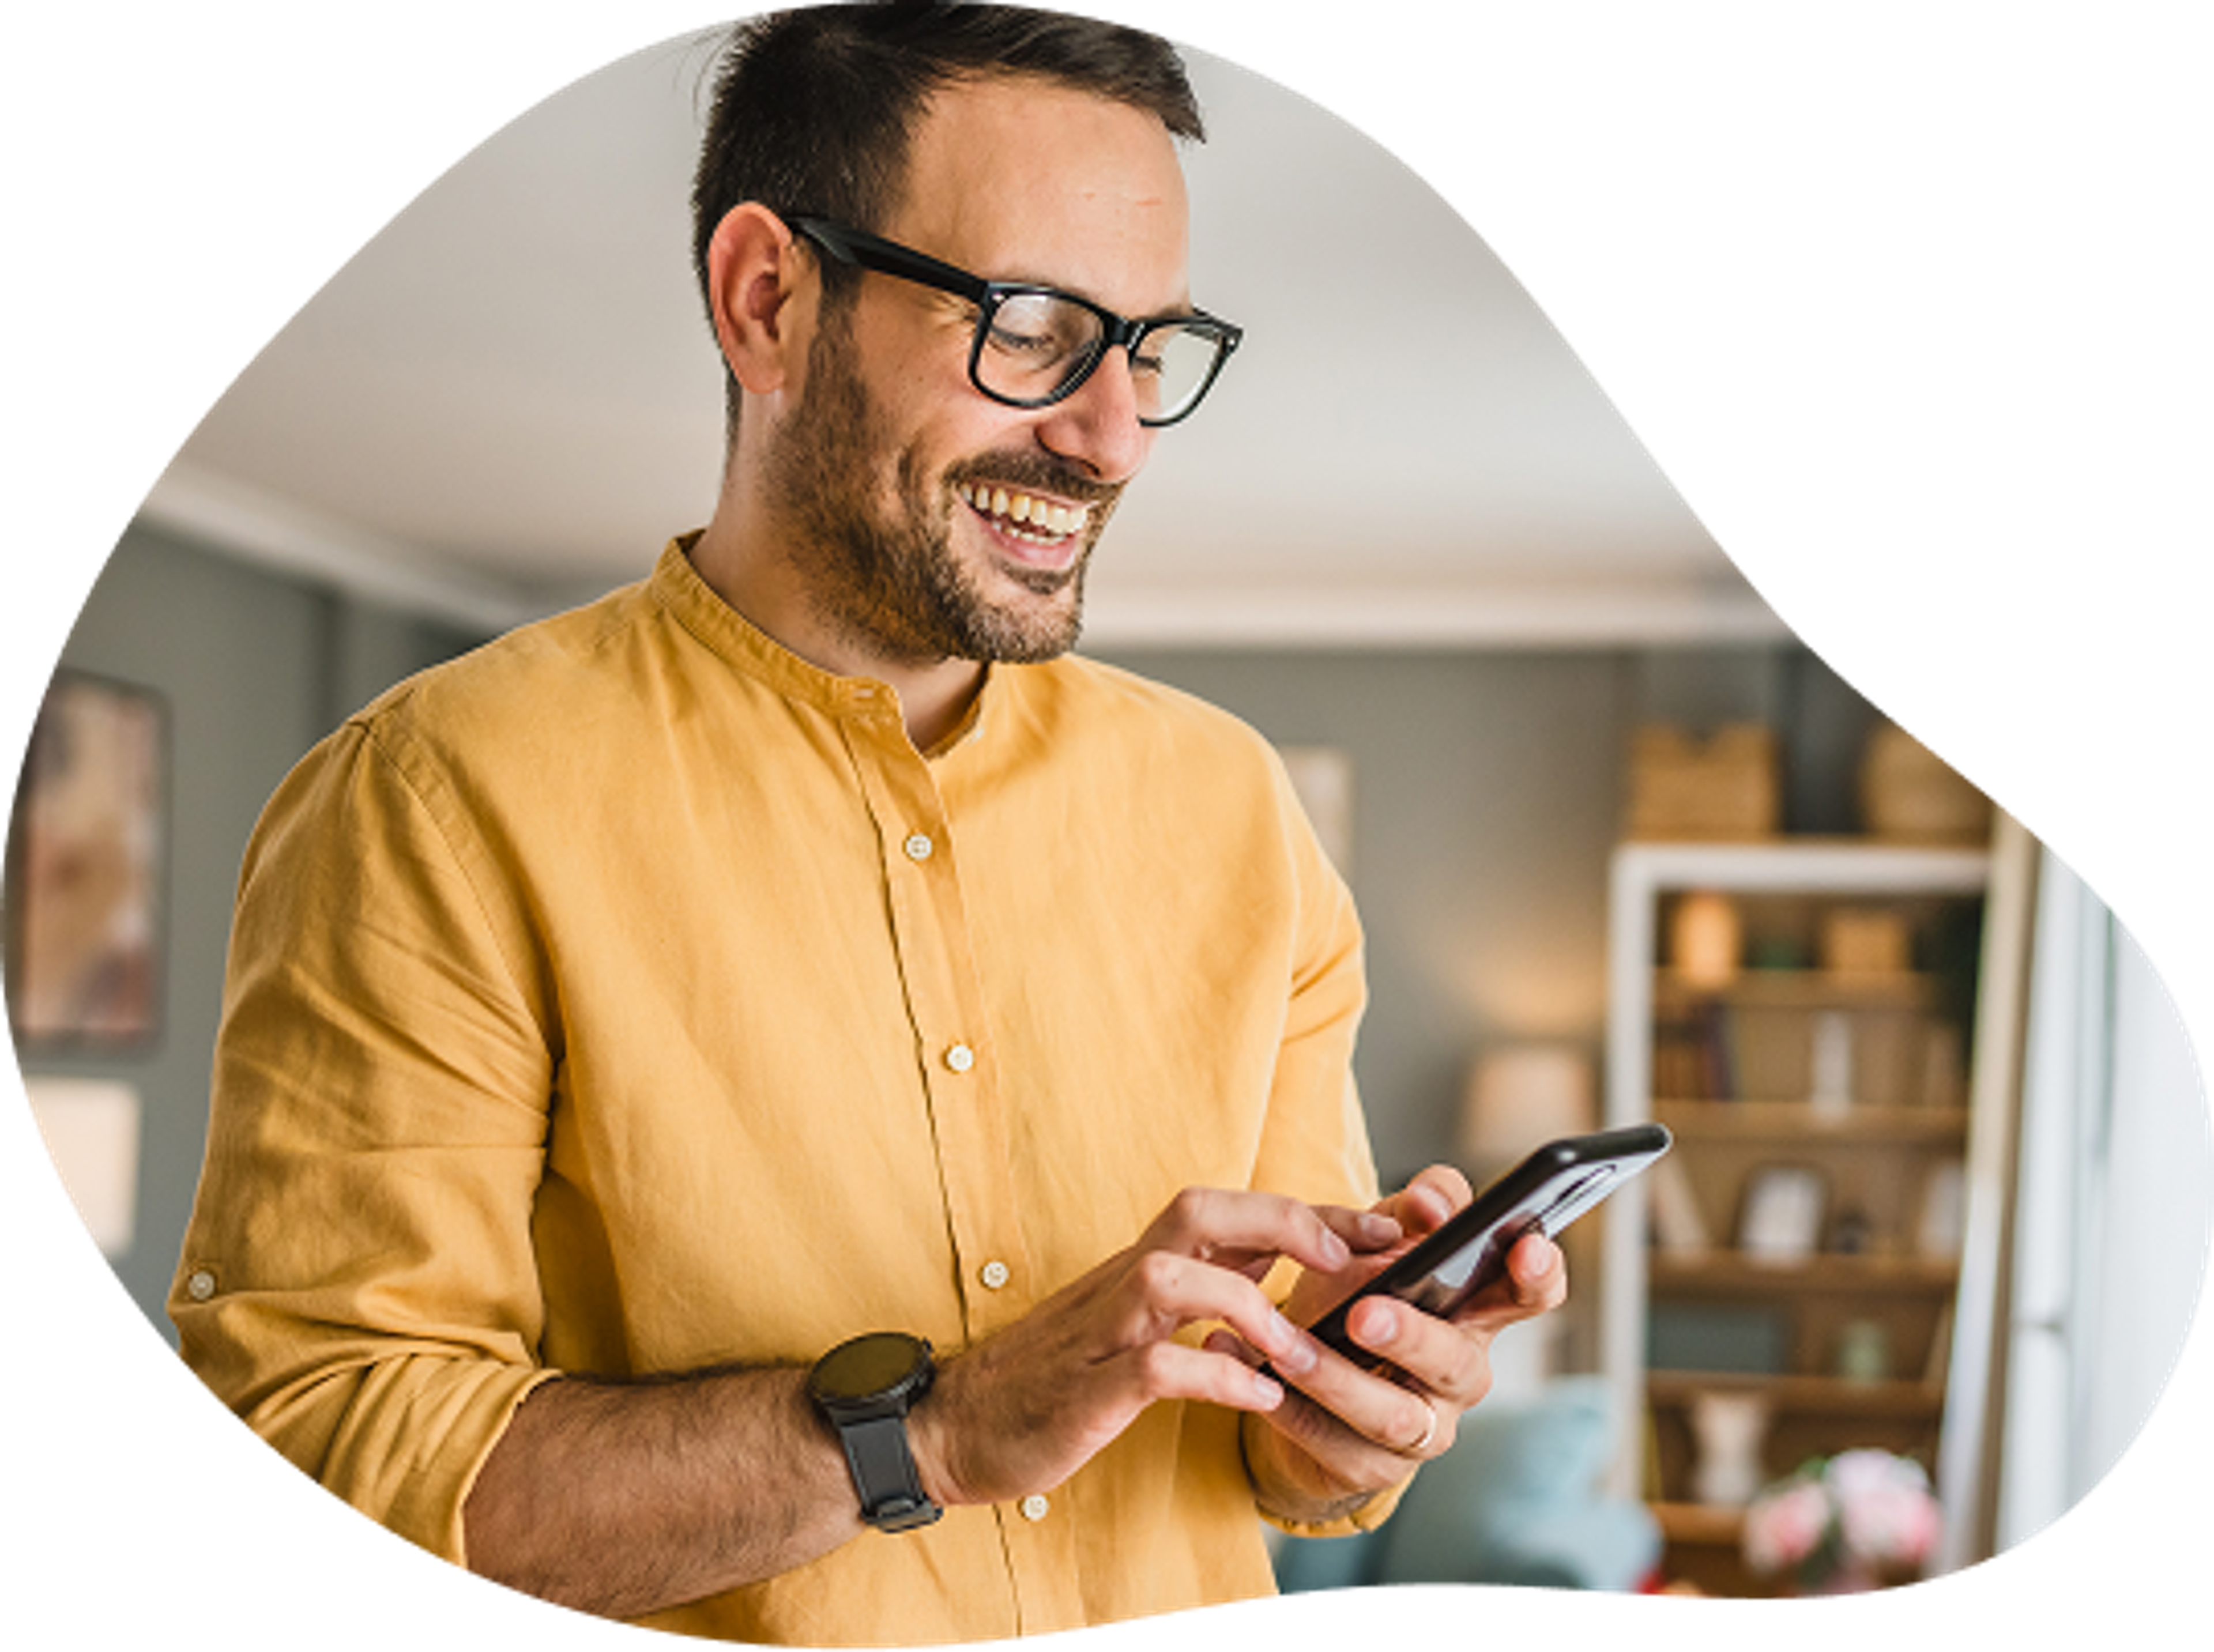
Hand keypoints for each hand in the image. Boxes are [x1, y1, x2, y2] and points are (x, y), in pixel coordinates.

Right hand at [908, 1187, 1397, 1510]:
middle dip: (1284, 1219)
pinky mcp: (1085, 1390)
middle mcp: (1123, 1283)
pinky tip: (1255, 1397)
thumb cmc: (1051, 1379)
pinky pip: (1154, 1367)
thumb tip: (1273, 1277)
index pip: (1231, 1210)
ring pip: (1173, 1276)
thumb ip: (1194, 1296)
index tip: (1382, 1227)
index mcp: (1142, 1266)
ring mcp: (1101, 1333)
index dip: (1309, 1211)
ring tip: (1298, 1345)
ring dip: (1247, 1304)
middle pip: (1201, 1210)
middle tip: (1354, 1252)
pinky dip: (1213, 1375)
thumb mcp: (1132, 1327)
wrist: (950, 1425)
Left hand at [1214, 1165, 1568, 1520]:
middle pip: (1457, 1361)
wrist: (1300, 1372)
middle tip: (1365, 1312)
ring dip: (1335, 1378)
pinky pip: (1333, 1445)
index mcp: (1475, 1310)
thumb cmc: (1356, 1292)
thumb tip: (1431, 1201)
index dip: (1538, 1274)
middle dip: (1413, 1336)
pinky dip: (1288, 1410)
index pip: (1530, 1293)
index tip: (1526, 1247)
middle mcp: (1462, 1373)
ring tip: (1284, 1347)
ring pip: (1393, 1415)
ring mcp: (1423, 1427)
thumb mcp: (1381, 1239)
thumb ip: (1412, 1208)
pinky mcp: (1370, 1467)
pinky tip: (1249, 1372)